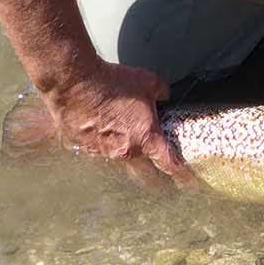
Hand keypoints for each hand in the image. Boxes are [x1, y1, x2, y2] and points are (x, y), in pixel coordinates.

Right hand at [46, 62, 187, 185]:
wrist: (74, 83)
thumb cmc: (111, 83)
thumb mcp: (147, 82)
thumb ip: (161, 92)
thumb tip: (165, 96)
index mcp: (145, 138)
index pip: (169, 164)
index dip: (182, 176)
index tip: (189, 183)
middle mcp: (124, 151)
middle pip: (144, 176)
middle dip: (154, 180)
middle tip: (160, 180)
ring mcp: (101, 153)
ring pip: (119, 164)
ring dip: (126, 160)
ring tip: (126, 151)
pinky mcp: (81, 148)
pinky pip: (96, 152)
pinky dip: (101, 146)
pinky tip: (100, 135)